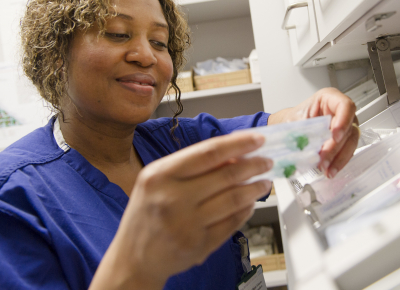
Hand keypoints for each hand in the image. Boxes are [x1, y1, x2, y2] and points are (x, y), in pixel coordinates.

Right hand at [90, 133, 271, 289]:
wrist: (133, 258)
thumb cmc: (147, 213)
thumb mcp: (157, 180)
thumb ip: (191, 166)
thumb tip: (232, 154)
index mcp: (160, 175)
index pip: (208, 152)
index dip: (238, 144)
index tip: (257, 140)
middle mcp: (173, 199)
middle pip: (226, 175)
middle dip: (254, 165)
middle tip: (266, 161)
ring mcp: (187, 224)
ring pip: (234, 200)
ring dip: (255, 189)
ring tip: (263, 182)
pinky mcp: (200, 245)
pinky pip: (232, 223)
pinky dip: (246, 211)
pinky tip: (250, 203)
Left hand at [268, 87, 358, 178]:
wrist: (291, 126)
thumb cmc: (293, 118)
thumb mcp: (294, 121)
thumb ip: (302, 131)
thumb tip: (305, 144)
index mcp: (329, 98)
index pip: (345, 106)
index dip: (343, 122)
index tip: (334, 136)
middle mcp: (341, 112)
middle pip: (348, 128)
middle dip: (336, 147)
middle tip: (323, 159)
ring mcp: (346, 126)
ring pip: (350, 143)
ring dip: (339, 158)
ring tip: (327, 170)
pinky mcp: (345, 141)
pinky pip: (347, 152)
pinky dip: (338, 162)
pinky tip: (330, 170)